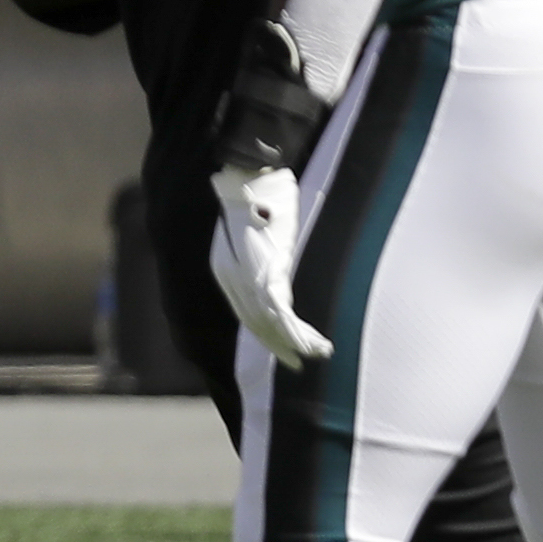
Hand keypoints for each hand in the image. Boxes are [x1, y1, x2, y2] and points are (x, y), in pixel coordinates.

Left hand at [209, 163, 330, 367]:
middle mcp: (232, 280)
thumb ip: (260, 252)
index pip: (248, 315)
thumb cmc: (258, 197)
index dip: (267, 337)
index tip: (286, 352)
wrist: (248, 177)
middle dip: (279, 346)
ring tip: (315, 355)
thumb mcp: (254, 230)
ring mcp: (248, 277)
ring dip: (293, 342)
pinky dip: (297, 330)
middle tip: (300, 364)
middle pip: (256, 324)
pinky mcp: (266, 271)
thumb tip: (273, 268)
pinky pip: (280, 310)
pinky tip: (313, 340)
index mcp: (227, 273)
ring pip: (268, 323)